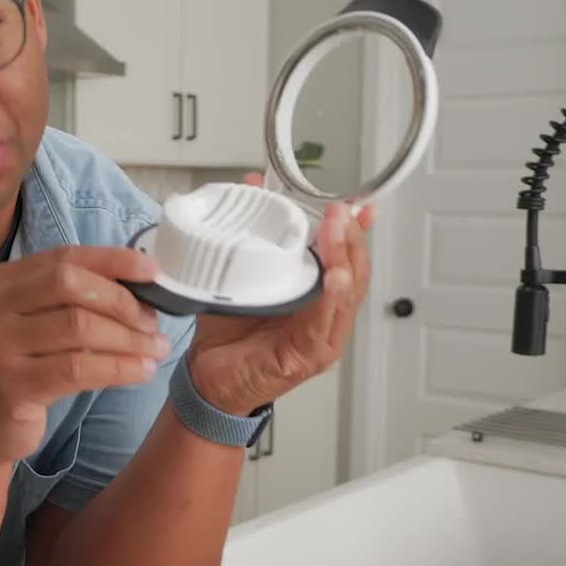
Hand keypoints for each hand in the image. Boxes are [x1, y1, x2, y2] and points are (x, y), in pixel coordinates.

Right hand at [0, 246, 171, 465]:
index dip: (113, 260)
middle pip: (69, 284)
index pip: (64, 257)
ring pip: (79, 326)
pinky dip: (119, 367)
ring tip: (155, 349)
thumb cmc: (20, 371)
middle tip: (152, 322)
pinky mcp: (11, 385)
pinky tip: (142, 371)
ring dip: (128, 338)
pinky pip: (78, 368)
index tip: (152, 270)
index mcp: (1, 282)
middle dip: (121, 300)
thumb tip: (140, 285)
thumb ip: (71, 301)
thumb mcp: (35, 326)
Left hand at [184, 174, 372, 415]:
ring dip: (343, 262)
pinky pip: (322, 325)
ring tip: (338, 235)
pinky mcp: (305, 358)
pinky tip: (333, 280)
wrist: (206, 377)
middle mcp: (324, 319)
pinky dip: (330, 300)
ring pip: (344, 297)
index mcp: (316, 300)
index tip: (360, 207)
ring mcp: (319, 341)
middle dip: (349, 240)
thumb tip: (253, 188)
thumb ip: (251, 235)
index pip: (346, 262)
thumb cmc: (228, 332)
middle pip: (353, 275)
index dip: (356, 234)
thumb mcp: (242, 276)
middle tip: (340, 212)